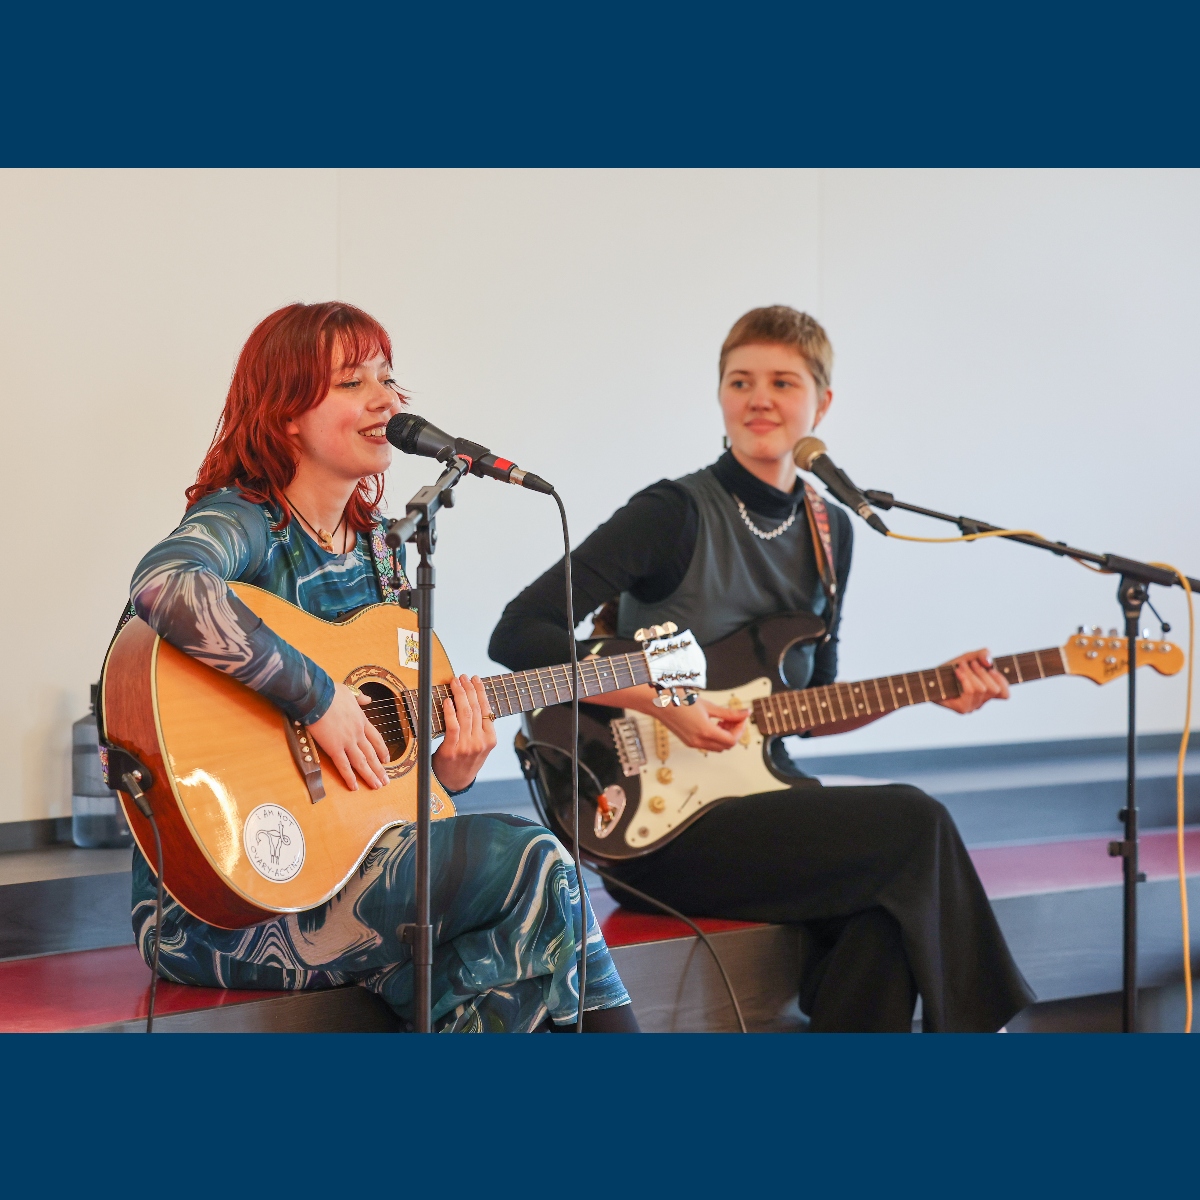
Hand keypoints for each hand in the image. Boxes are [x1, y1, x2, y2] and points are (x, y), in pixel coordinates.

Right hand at [307, 683, 390, 789]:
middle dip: (379, 768)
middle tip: (385, 780)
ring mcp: (347, 742)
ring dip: (370, 775)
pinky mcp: (334, 748)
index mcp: (361, 720)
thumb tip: (366, 698)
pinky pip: (344, 766)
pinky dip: (350, 777)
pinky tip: (354, 786)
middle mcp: (357, 733)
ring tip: (377, 786)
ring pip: (361, 762)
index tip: (386, 759)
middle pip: (371, 754)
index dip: (382, 750)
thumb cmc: (331, 693)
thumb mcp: (349, 692)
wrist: (318, 697)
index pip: (376, 739)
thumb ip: (359, 698)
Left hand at [432, 674, 497, 792]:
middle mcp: (481, 742)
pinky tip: (448, 701)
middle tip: (463, 677)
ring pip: (465, 714)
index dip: (480, 691)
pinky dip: (450, 712)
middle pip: (476, 709)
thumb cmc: (465, 761)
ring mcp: (468, 746)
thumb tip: (472, 701)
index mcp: (490, 739)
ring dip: (460, 695)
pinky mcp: (453, 750)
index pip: (487, 709)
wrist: (455, 783)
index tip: (475, 679)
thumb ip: (479, 727)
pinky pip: (453, 726)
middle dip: (469, 689)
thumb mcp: (480, 746)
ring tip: (455, 683)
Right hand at [646, 696, 748, 751]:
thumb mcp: (708, 705)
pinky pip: (708, 745)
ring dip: (724, 736)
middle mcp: (698, 741)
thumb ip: (729, 712)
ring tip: (724, 720)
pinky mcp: (688, 742)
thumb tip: (744, 713)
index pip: (731, 739)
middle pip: (726, 746)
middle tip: (735, 718)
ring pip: (718, 747)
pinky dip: (715, 737)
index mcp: (705, 731)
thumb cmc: (678, 700)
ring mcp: (693, 743)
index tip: (741, 718)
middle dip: (734, 733)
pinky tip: (713, 723)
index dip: (740, 729)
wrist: (659, 702)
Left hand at [935, 648, 1009, 713]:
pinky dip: (965, 678)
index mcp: (986, 693)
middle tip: (971, 664)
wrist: (928, 678)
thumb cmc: (950, 669)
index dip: (1002, 681)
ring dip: (971, 673)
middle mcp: (981, 702)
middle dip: (982, 672)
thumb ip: (982, 654)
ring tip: (961, 666)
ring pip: (981, 689)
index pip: (1005, 695)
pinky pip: (970, 691)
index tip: (991, 669)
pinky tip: (957, 672)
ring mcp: (972, 707)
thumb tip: (989, 662)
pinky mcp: (962, 709)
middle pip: (994, 689)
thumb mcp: (968, 657)